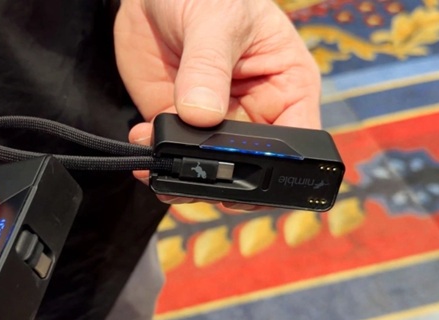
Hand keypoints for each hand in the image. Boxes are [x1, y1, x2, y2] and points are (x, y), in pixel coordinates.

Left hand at [114, 0, 321, 208]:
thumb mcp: (217, 23)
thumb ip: (209, 68)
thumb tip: (202, 116)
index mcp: (287, 88)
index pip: (297, 142)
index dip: (278, 167)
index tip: (245, 176)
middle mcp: (256, 113)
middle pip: (250, 166)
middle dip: (222, 177)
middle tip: (192, 172)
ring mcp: (215, 123)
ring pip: (208, 169)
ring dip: (182, 175)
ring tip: (158, 163)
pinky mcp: (178, 124)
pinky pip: (171, 154)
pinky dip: (155, 158)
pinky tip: (142, 141)